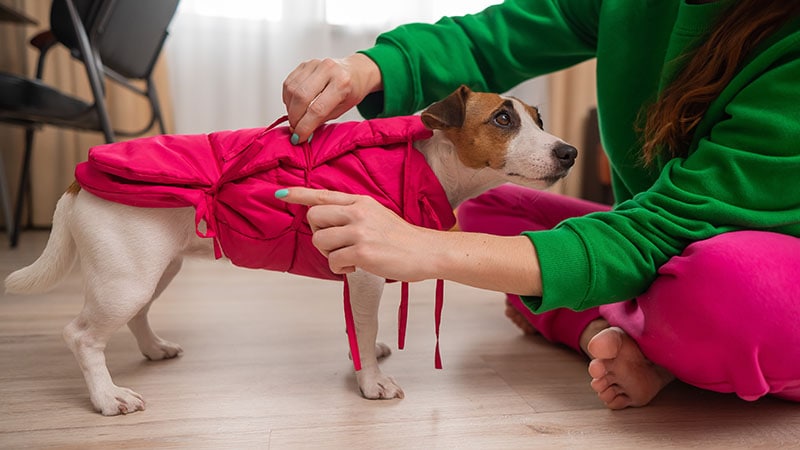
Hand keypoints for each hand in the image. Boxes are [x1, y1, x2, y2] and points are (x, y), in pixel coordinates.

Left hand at [277, 187, 434, 280]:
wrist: (426, 252)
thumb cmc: (402, 239)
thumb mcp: (377, 215)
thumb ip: (353, 214)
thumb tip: (328, 222)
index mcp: (360, 202)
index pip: (323, 194)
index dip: (299, 194)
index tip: (280, 194)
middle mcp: (358, 212)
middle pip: (314, 217)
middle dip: (318, 233)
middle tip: (336, 245)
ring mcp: (359, 231)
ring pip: (320, 241)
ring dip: (329, 254)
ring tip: (349, 257)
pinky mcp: (362, 251)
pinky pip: (333, 261)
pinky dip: (341, 268)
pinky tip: (357, 266)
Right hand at [282, 54, 382, 143]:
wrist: (355, 71)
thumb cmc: (351, 91)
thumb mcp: (342, 109)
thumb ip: (321, 120)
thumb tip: (301, 133)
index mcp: (342, 83)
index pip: (317, 109)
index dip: (305, 126)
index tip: (298, 138)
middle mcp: (328, 69)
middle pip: (301, 97)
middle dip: (295, 118)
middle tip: (295, 129)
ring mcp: (314, 64)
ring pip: (292, 90)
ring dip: (290, 109)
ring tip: (296, 117)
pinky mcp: (304, 64)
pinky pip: (289, 84)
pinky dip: (288, 98)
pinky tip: (295, 105)